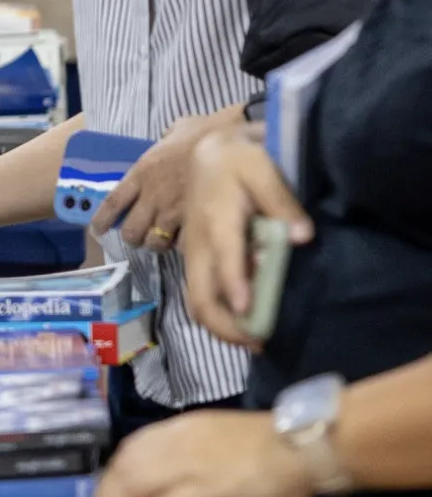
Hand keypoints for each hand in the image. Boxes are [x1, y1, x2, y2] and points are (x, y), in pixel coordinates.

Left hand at [89, 410, 313, 496]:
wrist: (299, 443)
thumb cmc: (266, 443)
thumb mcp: (214, 435)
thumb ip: (189, 450)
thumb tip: (170, 472)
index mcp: (180, 427)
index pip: (134, 448)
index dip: (115, 470)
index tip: (103, 488)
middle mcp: (175, 443)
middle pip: (127, 468)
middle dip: (105, 493)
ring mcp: (188, 467)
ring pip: (136, 487)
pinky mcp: (205, 493)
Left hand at [91, 109, 226, 250]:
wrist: (235, 145)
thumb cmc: (207, 132)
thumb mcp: (177, 129)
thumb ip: (166, 139)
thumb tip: (167, 138)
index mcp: (142, 172)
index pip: (113, 202)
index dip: (102, 220)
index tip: (97, 230)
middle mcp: (153, 196)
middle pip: (131, 231)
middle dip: (134, 237)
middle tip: (140, 235)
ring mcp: (174, 211)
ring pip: (155, 242)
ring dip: (157, 243)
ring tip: (164, 240)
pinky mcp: (197, 222)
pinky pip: (182, 245)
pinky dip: (183, 246)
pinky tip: (188, 240)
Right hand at [181, 125, 313, 349]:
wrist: (210, 153)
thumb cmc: (240, 160)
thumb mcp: (263, 169)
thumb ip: (282, 201)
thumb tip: (302, 236)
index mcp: (217, 222)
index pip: (223, 260)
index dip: (236, 289)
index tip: (251, 318)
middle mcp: (199, 245)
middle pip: (200, 297)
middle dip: (226, 327)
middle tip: (260, 343)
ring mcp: (194, 255)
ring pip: (197, 302)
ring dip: (223, 327)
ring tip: (256, 340)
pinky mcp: (197, 259)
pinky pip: (201, 295)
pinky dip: (221, 315)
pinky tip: (246, 320)